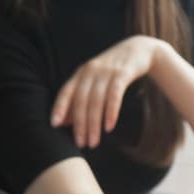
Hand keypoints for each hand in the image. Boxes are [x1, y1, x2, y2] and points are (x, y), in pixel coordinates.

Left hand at [50, 35, 168, 147]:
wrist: (139, 50)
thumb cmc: (114, 71)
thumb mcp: (95, 82)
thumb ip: (81, 99)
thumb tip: (65, 123)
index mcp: (81, 73)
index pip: (66, 91)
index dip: (59, 107)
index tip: (54, 124)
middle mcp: (91, 71)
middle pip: (81, 100)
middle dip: (80, 124)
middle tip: (81, 143)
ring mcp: (107, 71)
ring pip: (96, 100)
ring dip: (94, 123)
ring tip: (94, 142)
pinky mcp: (123, 73)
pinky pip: (114, 95)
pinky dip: (111, 112)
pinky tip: (109, 127)